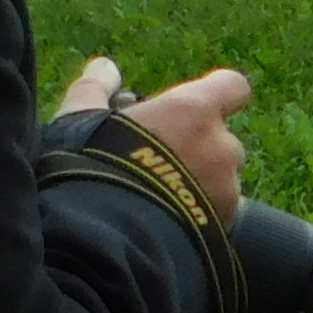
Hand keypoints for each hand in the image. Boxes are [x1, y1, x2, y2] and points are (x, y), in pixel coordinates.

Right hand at [54, 54, 252, 219]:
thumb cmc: (89, 171)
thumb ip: (96, 89)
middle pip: (221, 139)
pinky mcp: (225, 229)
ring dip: (201, 185)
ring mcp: (228, 190)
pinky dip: (200, 217)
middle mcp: (221, 147)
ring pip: (222, 180)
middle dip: (197, 149)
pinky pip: (219, 216)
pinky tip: (165, 227)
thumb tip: (104, 67)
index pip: (232, 86)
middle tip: (156, 165)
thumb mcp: (80, 122)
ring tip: (156, 202)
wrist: (101, 245)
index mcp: (193, 111)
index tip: (191, 108)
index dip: (216, 94)